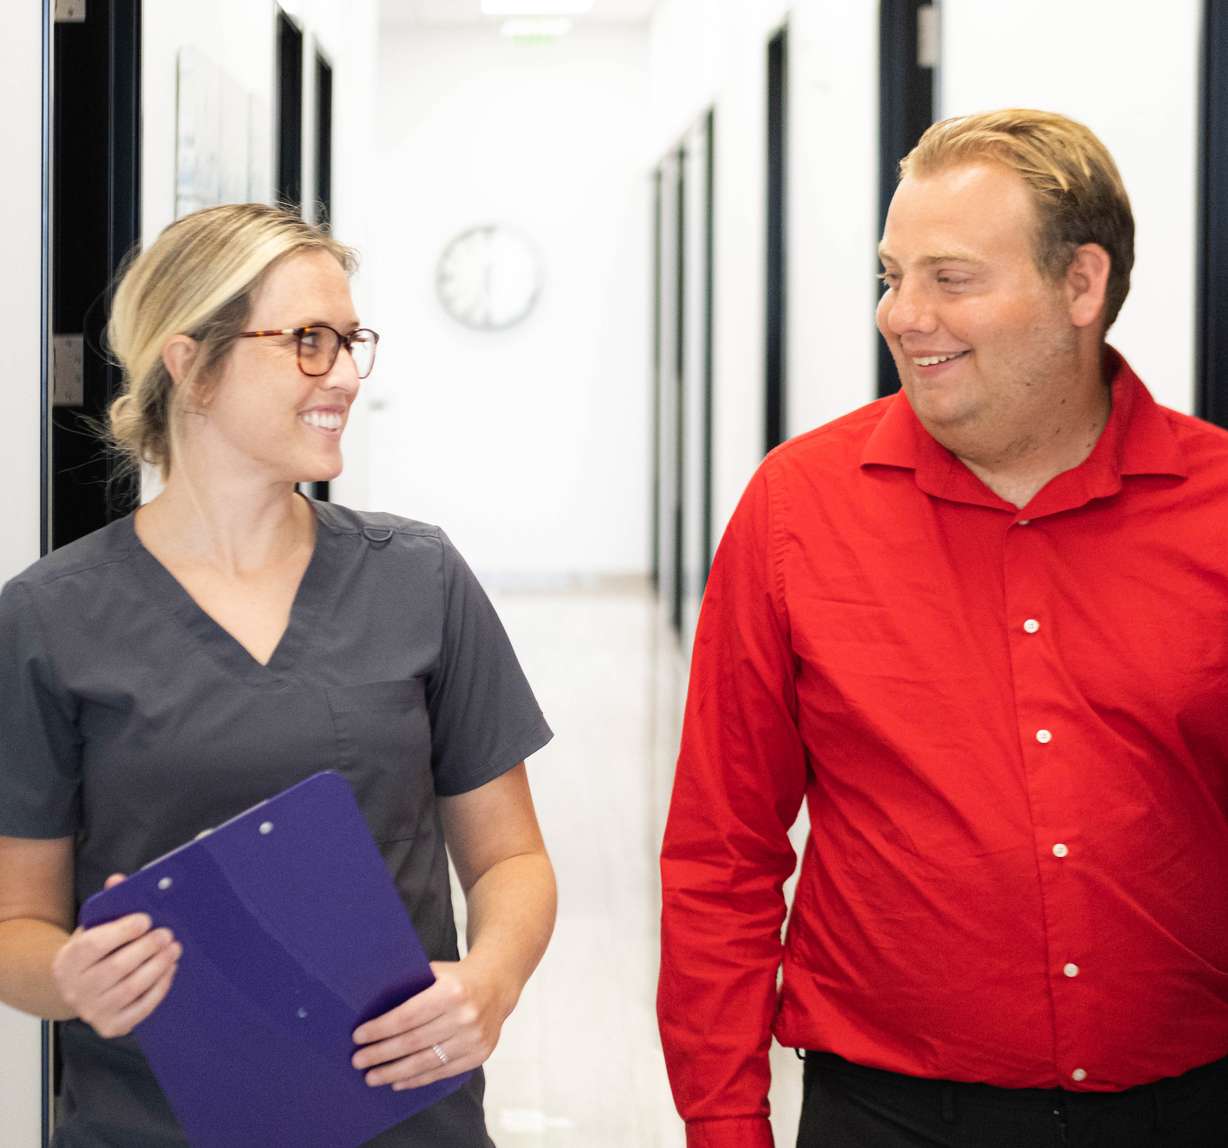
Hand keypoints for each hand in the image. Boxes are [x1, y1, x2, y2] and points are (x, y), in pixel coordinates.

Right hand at [50, 873, 180, 1038]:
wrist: (78, 987)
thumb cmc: (94, 951)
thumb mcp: (93, 927)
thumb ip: (107, 904)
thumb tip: (118, 880)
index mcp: (68, 961)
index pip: (94, 945)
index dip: (123, 931)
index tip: (146, 919)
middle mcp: (75, 989)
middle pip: (116, 968)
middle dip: (147, 948)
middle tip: (167, 934)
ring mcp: (92, 1011)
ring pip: (131, 988)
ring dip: (158, 967)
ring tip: (174, 949)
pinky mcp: (110, 1026)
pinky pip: (140, 1009)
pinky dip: (159, 989)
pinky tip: (170, 970)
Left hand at [351, 958, 510, 1090]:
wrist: (497, 985)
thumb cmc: (458, 978)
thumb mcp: (436, 972)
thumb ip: (410, 986)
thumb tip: (371, 1006)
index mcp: (452, 991)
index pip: (407, 1016)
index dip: (380, 1029)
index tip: (359, 1037)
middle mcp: (465, 1016)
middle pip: (413, 1042)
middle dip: (381, 1053)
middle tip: (358, 1061)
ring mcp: (474, 1038)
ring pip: (426, 1062)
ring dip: (394, 1072)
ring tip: (372, 1077)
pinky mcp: (479, 1054)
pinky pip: (442, 1072)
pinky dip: (417, 1079)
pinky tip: (398, 1082)